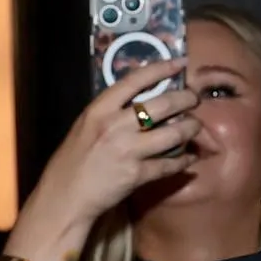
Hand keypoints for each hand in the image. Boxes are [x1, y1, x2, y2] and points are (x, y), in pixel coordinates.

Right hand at [5, 59, 199, 260]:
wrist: (65, 196)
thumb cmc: (75, 160)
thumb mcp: (86, 126)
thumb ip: (111, 112)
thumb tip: (143, 100)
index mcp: (99, 109)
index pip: (134, 80)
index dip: (161, 69)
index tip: (180, 64)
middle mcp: (114, 125)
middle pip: (162, 104)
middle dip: (185, 99)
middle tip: (195, 99)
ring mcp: (127, 149)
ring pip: (172, 134)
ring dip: (190, 129)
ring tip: (195, 127)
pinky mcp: (136, 174)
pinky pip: (168, 164)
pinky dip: (183, 161)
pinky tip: (189, 159)